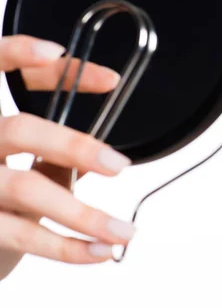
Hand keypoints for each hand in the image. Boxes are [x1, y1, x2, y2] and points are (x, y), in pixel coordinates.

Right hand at [0, 35, 134, 266]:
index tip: (69, 57)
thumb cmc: (0, 191)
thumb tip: (104, 133)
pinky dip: (69, 247)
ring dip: (86, 215)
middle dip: (75, 145)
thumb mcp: (21, 159)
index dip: (23, 56)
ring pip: (29, 188)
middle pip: (19, 129)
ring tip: (124, 231)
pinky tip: (101, 251)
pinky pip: (25, 235)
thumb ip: (52, 146)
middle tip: (119, 166)